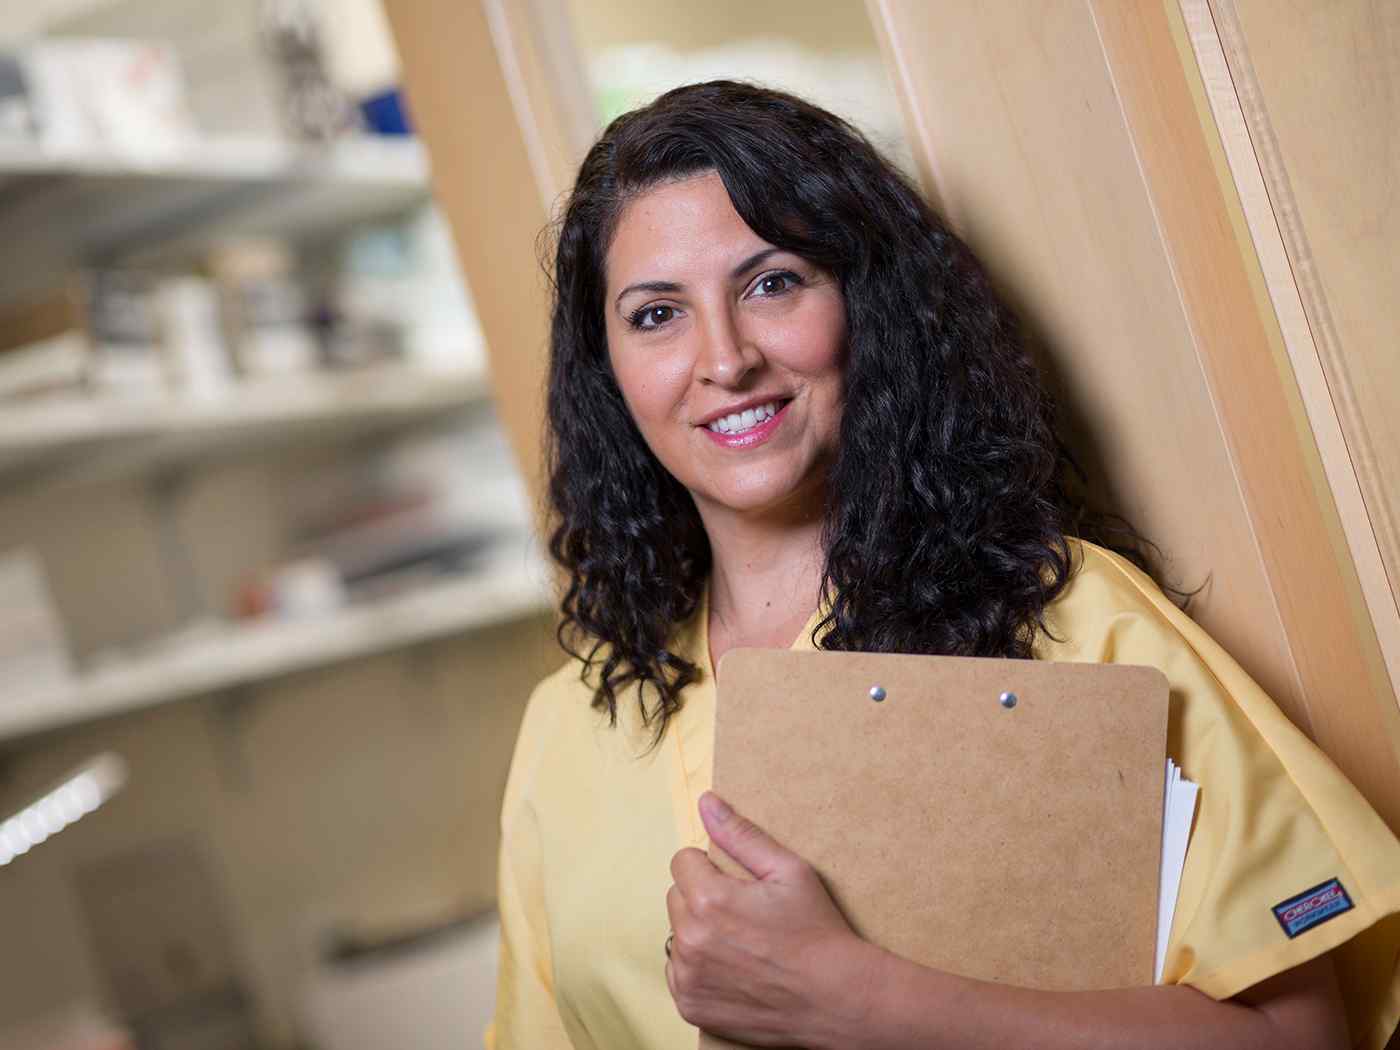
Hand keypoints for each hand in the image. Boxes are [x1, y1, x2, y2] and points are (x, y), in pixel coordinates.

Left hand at [665, 790, 878, 1046]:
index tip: (738, 886)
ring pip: (677, 935)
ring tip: (741, 943)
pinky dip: (699, 968)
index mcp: (708, 899)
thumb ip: (741, 834)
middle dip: (702, 899)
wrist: (835, 998)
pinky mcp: (690, 1005)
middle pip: (676, 897)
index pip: (682, 862)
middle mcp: (690, 939)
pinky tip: (734, 969)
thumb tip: (707, 802)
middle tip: (743, 915)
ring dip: (699, 933)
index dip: (711, 869)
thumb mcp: (788, 870)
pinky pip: (679, 972)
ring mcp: (688, 977)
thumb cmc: (815, 931)